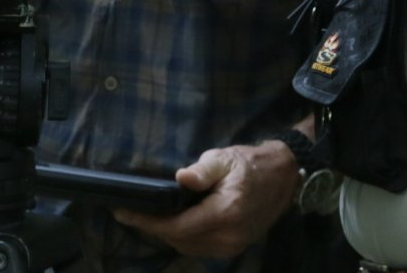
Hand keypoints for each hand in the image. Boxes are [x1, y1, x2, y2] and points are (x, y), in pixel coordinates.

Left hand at [110, 141, 299, 258]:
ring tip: (149, 217)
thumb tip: (181, 179)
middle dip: (154, 228)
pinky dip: (184, 237)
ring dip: (168, 234)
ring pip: (188, 247)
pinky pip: (200, 247)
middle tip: (132, 212)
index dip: (148, 223)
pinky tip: (175, 223)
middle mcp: (228, 236)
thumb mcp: (225, 158)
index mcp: (225, 213)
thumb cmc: (250, 164)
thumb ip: (202, 171)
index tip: (123, 213)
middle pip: (179, 240)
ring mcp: (233, 245)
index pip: (177, 226)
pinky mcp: (234, 247)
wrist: (283, 177)